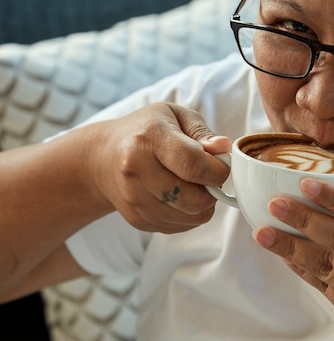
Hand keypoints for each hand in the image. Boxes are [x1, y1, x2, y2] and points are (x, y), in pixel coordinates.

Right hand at [86, 102, 230, 233]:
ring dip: (203, 202)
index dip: (218, 170)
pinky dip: (190, 213)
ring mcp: (135, 201)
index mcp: (148, 139)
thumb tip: (224, 148)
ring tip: (192, 182)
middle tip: (207, 174)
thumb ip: (202, 132)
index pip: (194, 165)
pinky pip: (183, 226)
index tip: (221, 165)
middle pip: (195, 199)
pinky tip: (179, 194)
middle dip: (212, 189)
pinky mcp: (138, 221)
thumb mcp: (174, 115)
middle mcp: (136, 172)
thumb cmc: (145, 131)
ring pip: (193, 216)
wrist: (102, 159)